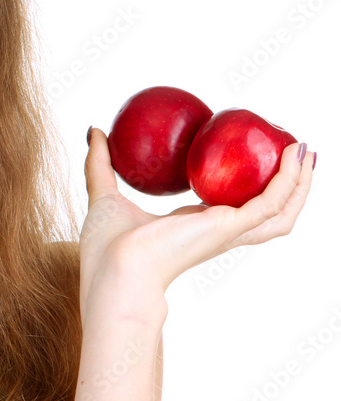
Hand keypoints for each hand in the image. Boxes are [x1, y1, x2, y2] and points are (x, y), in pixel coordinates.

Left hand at [79, 127, 312, 313]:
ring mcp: (227, 232)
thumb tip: (94, 130)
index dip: (244, 185)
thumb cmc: (106, 246)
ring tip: (306, 153)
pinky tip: (294, 157)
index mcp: (191, 226)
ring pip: (280, 211)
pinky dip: (288, 181)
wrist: (115, 271)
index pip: (228, 206)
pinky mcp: (230, 228)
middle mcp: (215, 231)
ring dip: (299, 184)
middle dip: (285, 187)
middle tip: (292, 153)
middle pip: (266, 212)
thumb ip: (100, 163)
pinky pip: (271, 203)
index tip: (251, 157)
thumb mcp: (104, 192)